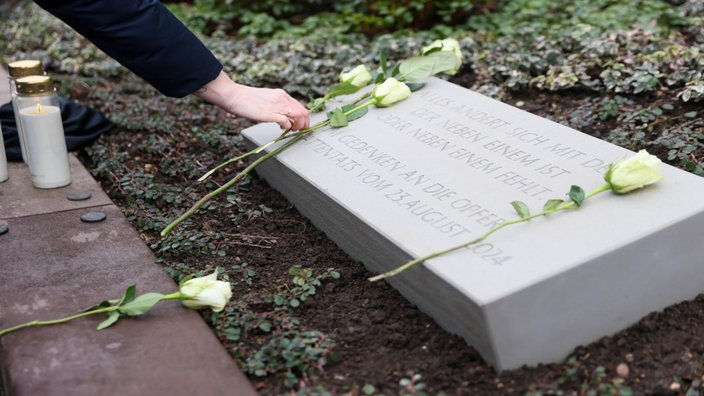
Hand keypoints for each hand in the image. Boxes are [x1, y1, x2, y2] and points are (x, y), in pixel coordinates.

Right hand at [194, 71, 309, 130]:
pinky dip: (287, 127)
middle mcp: (282, 99)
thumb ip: (277, 104)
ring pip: (298, 116)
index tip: (301, 125)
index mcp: (282, 95)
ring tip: (291, 130)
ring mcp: (277, 106)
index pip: (301, 107)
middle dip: (304, 124)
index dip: (304, 118)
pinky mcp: (270, 114)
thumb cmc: (248, 99)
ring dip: (298, 126)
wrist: (234, 96)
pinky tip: (281, 128)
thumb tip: (285, 116)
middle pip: (303, 112)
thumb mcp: (267, 98)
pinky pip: (286, 122)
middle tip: (299, 130)